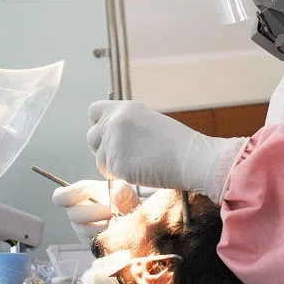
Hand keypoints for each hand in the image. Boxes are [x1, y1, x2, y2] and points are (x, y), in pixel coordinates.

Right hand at [51, 179, 139, 243]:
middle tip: (111, 210)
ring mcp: (82, 230)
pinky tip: (118, 228)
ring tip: (117, 218)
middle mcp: (75, 213)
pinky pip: (95, 241)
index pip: (59, 197)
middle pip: (74, 215)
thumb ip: (116, 191)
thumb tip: (111, 203)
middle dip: (94, 212)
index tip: (89, 190)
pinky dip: (107, 234)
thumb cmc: (121, 196)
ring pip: (85, 230)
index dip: (70, 194)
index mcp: (76, 196)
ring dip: (102, 224)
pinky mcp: (91, 244)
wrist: (131, 213)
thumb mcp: (121, 187)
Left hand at [86, 101, 247, 202]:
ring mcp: (112, 142)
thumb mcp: (149, 122)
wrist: (191, 158)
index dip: (100, 124)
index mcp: (124, 108)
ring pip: (98, 157)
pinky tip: (140, 171)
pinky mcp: (115, 163)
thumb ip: (127, 125)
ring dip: (112, 163)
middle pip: (91, 136)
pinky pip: (108, 173)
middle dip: (102, 147)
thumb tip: (112, 136)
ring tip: (138, 163)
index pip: (94, 110)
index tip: (111, 134)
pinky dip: (120, 175)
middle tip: (124, 155)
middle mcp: (114, 122)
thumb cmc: (177, 143)